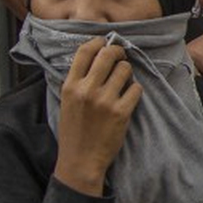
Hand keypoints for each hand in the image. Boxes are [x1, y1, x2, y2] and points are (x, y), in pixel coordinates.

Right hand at [53, 37, 141, 194]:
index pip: (84, 51)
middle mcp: (86, 89)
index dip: (98, 42)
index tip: (105, 42)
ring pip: (125, 69)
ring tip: (123, 81)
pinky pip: (136, 88)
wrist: (80, 160)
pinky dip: (135, 90)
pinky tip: (129, 97)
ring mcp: (105, 100)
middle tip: (121, 57)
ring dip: (127, 72)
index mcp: (70, 85)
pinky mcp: (121, 112)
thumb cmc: (74, 131)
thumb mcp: (66, 102)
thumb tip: (93, 58)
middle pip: (108, 54)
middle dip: (118, 52)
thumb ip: (77, 81)